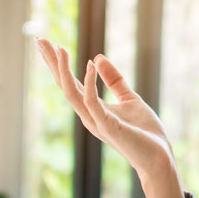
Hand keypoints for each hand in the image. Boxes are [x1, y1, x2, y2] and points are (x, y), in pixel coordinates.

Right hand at [35, 38, 185, 197]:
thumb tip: (98, 57)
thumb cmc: (145, 133)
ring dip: (63, 71)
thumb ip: (114, 80)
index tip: (46, 43)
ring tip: (59, 49)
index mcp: (93, 109)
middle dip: (52, 63)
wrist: (159, 158)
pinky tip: (91, 65)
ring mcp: (96, 122)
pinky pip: (93, 102)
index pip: (70, 83)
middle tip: (39, 40)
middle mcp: (89, 116)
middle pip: (64, 86)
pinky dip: (90, 83)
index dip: (58, 64)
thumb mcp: (130, 99)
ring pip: (71, 94)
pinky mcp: (108, 126)